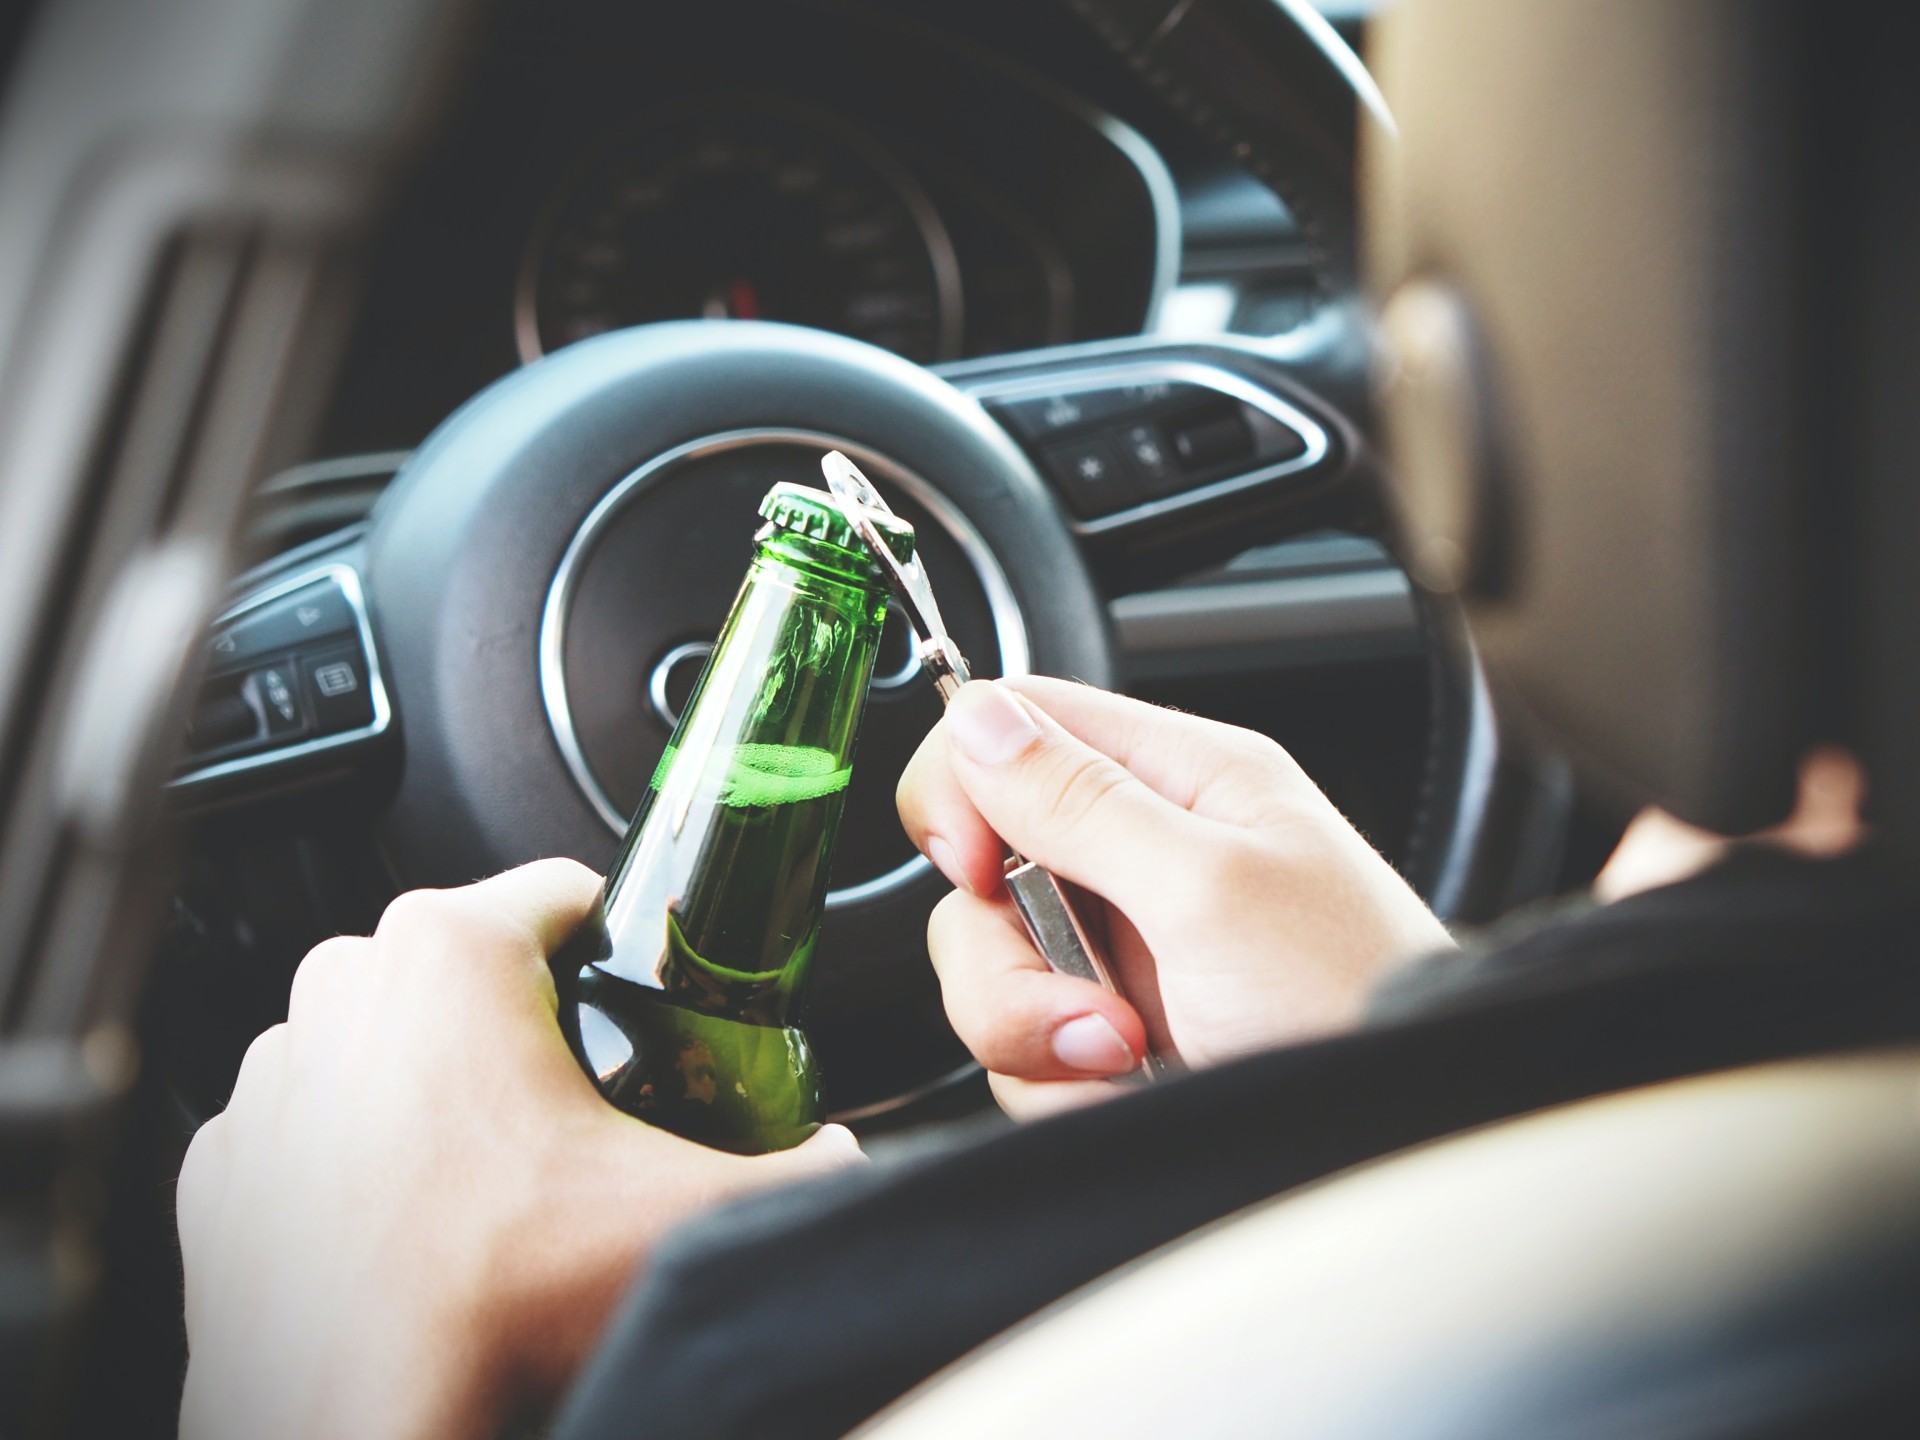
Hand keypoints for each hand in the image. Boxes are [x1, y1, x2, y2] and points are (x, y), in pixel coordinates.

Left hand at [176, 860, 860, 1439]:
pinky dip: (357, 1152)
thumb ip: (807, 1167)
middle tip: (585, 1104)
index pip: (564, 890)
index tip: (643, 999)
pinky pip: (311, 1121)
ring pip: (385, 1037)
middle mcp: (341, 987)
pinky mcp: (220, 1163)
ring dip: (437, 1081)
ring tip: (497, 1172)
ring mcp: (269, 1076)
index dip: (624, 942)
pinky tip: (414, 1216)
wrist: (362, 1421)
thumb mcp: (694, 1212)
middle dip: (530, 1017)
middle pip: (472, 964)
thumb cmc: (497, 1303)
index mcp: (450, 951)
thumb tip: (846, 1158)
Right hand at [896, 678, 1453, 1117]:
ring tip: (1128, 1055)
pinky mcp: (1111, 1036)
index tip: (976, 868)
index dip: (965, 788)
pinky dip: (1060, 1084)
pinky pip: (1020, 1049)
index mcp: (1183, 779)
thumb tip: (978, 717)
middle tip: (1090, 1004)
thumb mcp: (1211, 890)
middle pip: (983, 868)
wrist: (1393, 1144)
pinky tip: (1131, 1089)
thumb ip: (1083, 802)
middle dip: (1009, 955)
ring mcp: (1124, 951)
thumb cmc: (1353, 1003)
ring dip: (1036, 1031)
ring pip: (991, 967)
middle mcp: (1144, 856)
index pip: (1017, 724)